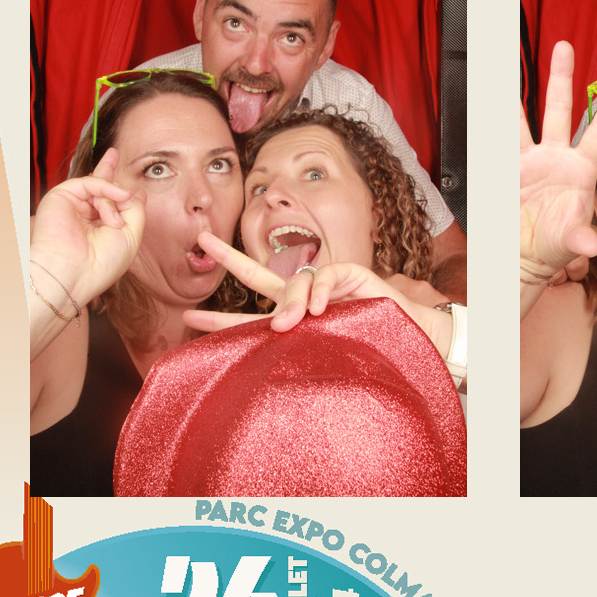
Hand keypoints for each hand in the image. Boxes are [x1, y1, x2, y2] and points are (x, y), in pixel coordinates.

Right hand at [30, 148, 144, 310]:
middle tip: (113, 154)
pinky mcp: (61, 197)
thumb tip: (136, 191)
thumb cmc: (102, 262)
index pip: (111, 204)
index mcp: (99, 228)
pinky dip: (107, 188)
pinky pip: (90, 182)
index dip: (121, 194)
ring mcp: (72, 206)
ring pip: (100, 188)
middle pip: (99, 187)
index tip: (132, 193)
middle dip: (107, 172)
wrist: (72, 273)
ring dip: (113, 203)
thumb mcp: (131, 235)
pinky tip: (119, 196)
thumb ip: (135, 209)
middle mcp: (84, 216)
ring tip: (113, 223)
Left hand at [184, 235, 451, 354]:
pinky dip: (320, 293)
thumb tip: (270, 328)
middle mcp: (303, 299)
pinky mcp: (351, 274)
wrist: (407, 345)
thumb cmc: (362, 354)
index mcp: (291, 321)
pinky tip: (320, 310)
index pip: (248, 316)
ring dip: (290, 303)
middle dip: (229, 257)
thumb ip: (291, 346)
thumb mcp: (317, 355)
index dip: (220, 318)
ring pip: (294, 282)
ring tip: (290, 324)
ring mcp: (326, 285)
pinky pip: (326, 277)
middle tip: (202, 241)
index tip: (189, 317)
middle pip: (259, 274)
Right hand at [519, 41, 596, 310]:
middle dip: (562, 77)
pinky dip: (494, 120)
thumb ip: (580, 238)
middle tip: (563, 46)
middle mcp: (558, 159)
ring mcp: (533, 162)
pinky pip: (501, 139)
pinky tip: (488, 99)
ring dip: (520, 91)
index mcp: (581, 171)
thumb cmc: (555, 249)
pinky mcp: (510, 170)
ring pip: (527, 117)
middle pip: (561, 110)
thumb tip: (591, 244)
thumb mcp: (571, 243)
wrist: (524, 259)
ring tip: (510, 62)